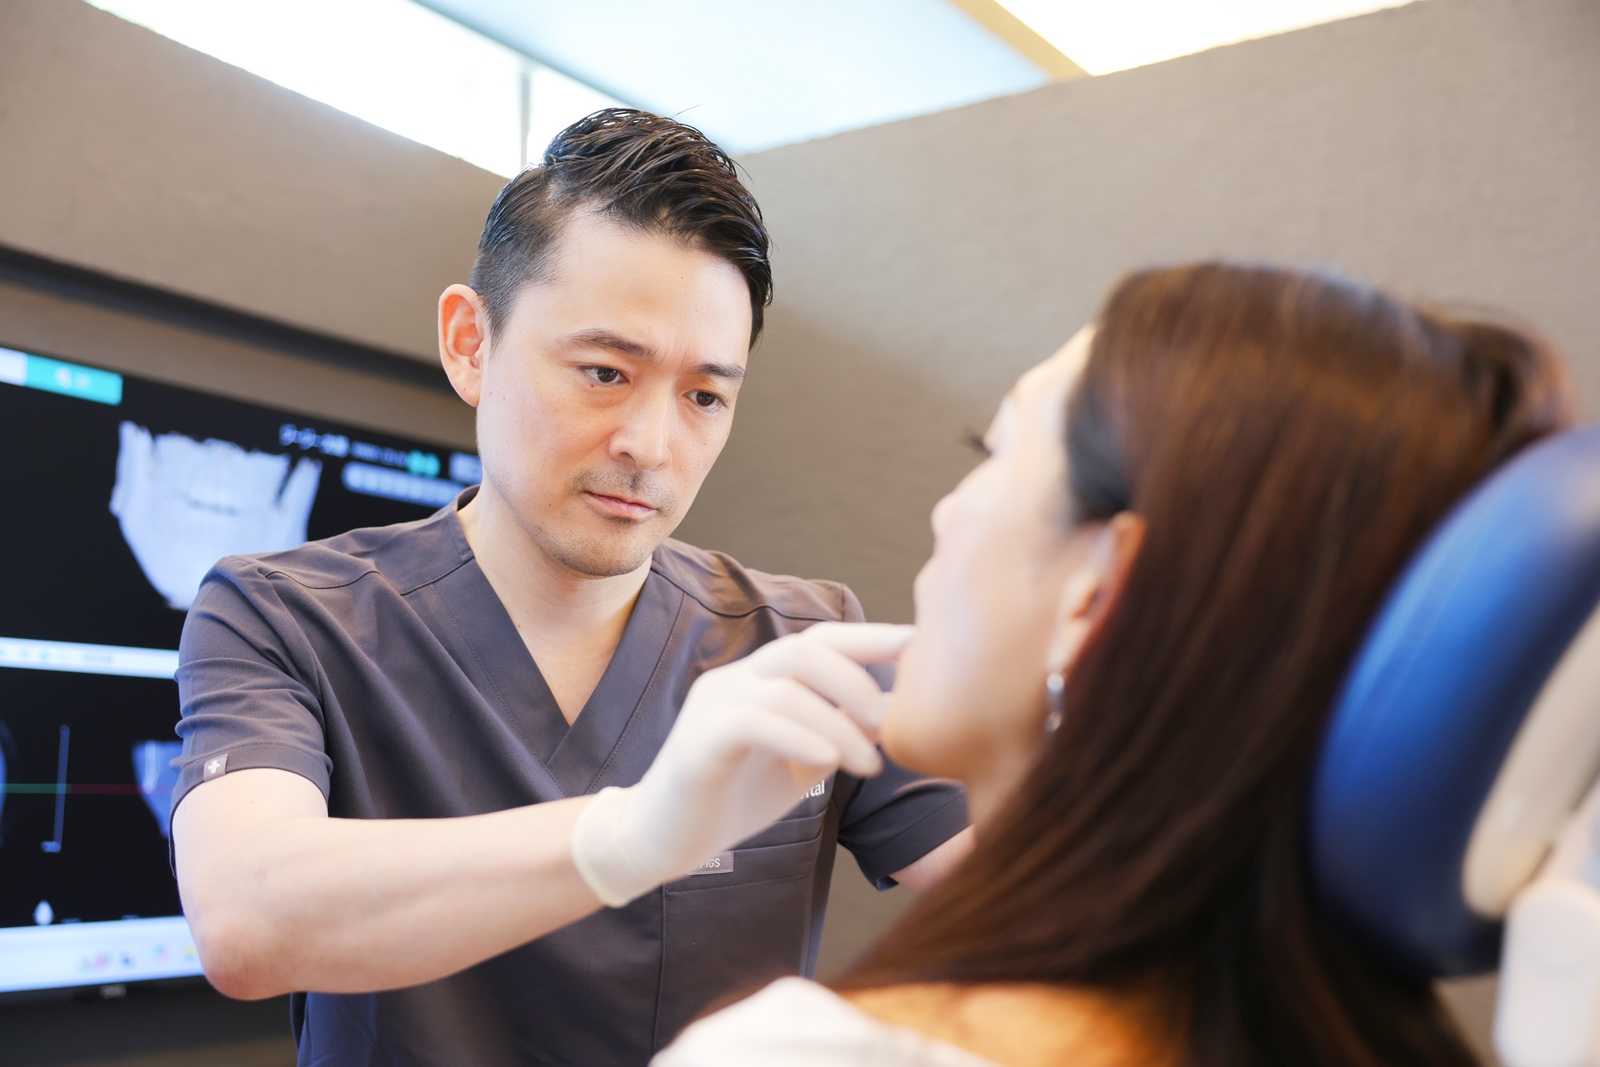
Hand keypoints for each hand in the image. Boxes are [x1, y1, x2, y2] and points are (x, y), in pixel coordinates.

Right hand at [570, 622, 912, 905]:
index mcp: (761, 679)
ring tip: (868, 764)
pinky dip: (798, 737)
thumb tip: (898, 713)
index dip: (868, 639)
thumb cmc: (734, 798)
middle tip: (889, 722)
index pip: (820, 641)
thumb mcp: (801, 762)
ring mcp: (713, 706)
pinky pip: (753, 723)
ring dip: (838, 723)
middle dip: (857, 677)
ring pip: (785, 688)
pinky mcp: (699, 742)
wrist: (662, 840)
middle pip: (804, 649)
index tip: (916, 646)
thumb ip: (840, 733)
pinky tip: (829, 762)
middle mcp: (736, 680)